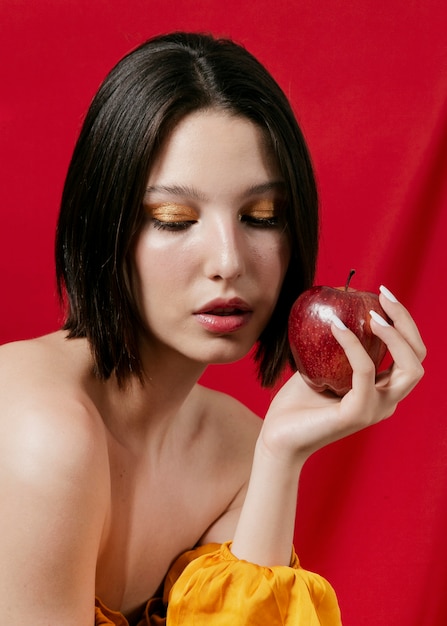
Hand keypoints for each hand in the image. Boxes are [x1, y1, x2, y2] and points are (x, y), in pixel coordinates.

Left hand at [261, 285, 425, 463]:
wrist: (278, 437)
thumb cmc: (297, 403)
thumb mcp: (320, 365)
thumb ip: (335, 345)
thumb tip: (336, 306)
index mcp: (382, 391)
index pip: (410, 354)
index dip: (404, 322)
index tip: (383, 294)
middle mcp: (386, 401)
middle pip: (417, 358)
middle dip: (406, 322)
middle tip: (383, 296)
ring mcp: (376, 409)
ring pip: (409, 369)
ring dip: (395, 336)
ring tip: (371, 315)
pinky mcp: (358, 414)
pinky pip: (366, 372)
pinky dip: (354, 346)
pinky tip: (336, 327)